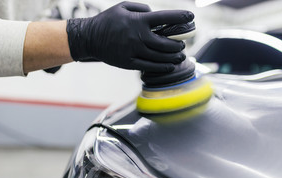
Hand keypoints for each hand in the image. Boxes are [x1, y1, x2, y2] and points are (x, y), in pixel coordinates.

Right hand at [66, 1, 193, 71]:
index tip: (191, 17)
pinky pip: (149, 67)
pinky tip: (170, 66)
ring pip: (159, 57)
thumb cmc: (108, 20)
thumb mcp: (123, 6)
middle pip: (165, 43)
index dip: (179, 17)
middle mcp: (138, 36)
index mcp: (138, 20)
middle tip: (183, 44)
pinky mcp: (129, 63)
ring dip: (173, 57)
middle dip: (178, 44)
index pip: (164, 18)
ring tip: (181, 56)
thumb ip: (142, 8)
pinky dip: (162, 67)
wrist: (90, 38)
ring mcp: (133, 51)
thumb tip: (156, 14)